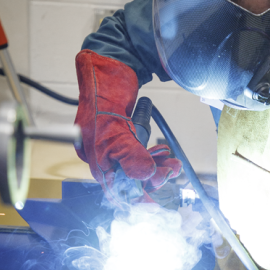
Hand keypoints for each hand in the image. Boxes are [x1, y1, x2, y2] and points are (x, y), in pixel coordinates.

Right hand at [74, 50, 181, 201]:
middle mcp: (103, 155)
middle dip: (153, 177)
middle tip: (171, 172)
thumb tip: (147, 177)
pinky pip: (140, 152)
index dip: (138, 197)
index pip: (117, 190)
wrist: (106, 67)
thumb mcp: (116, 130)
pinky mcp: (124, 135)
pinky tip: (165, 154)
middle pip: (130, 179)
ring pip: (138, 166)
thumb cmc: (102, 94)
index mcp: (96, 159)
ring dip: (157, 166)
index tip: (157, 202)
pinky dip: (153, 154)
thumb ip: (131, 156)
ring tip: (174, 164)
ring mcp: (113, 145)